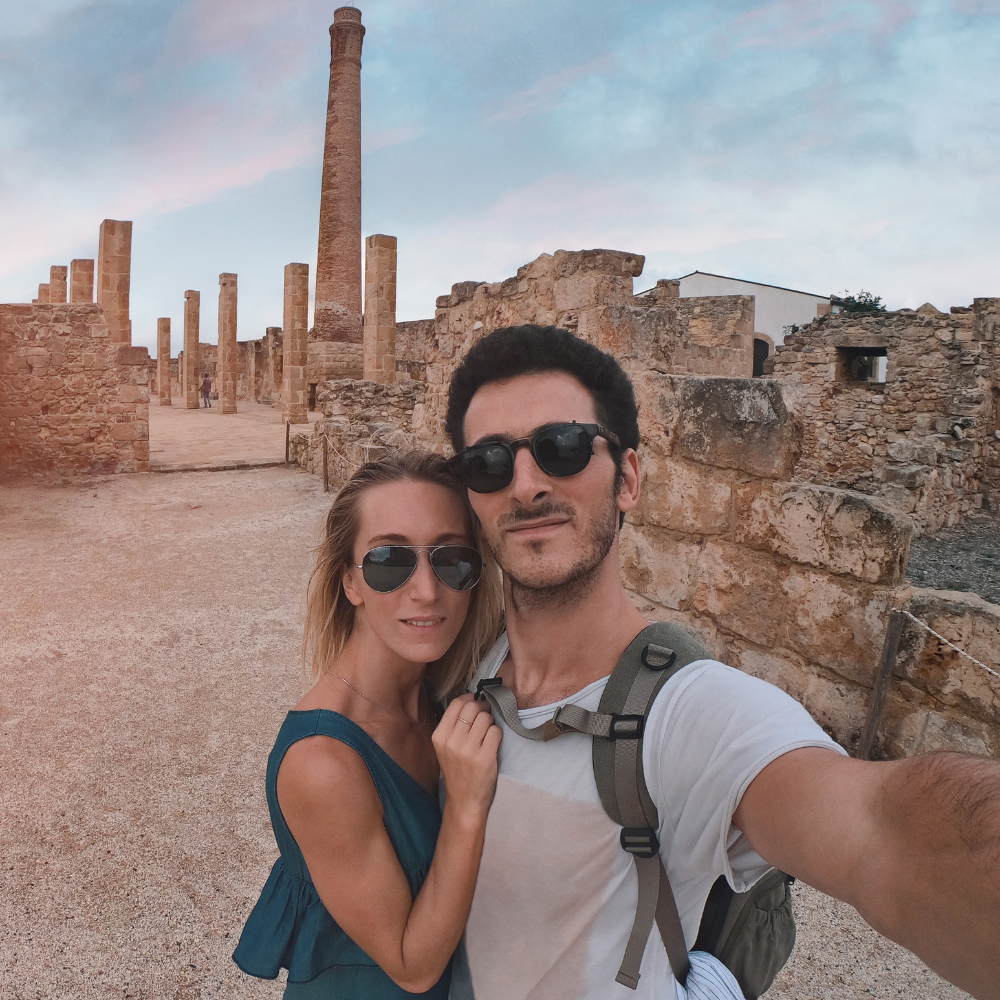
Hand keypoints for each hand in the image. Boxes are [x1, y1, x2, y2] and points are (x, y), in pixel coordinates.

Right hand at [432, 694, 501, 818]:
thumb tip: (474, 698)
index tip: (477, 701)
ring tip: (487, 735)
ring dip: (490, 723)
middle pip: (473, 707)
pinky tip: (492, 744)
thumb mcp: (446, 747)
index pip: (457, 703)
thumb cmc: (457, 770)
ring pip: (486, 718)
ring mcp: (468, 750)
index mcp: (439, 736)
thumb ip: (455, 724)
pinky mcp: (484, 758)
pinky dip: (497, 735)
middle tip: (485, 717)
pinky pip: (496, 732)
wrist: (464, 800)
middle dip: (483, 708)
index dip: (471, 698)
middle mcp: (452, 741)